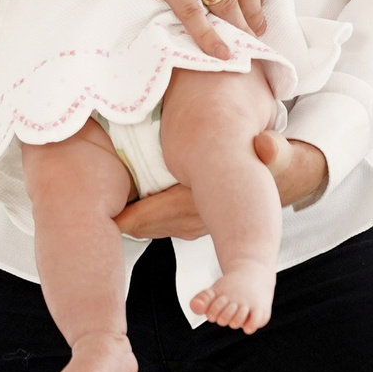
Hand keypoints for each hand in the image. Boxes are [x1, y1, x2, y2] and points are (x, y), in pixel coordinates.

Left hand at [115, 132, 328, 238]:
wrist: (286, 181)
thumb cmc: (276, 163)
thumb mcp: (279, 153)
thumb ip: (274, 149)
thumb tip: (270, 145)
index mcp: (212, 204)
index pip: (165, 212)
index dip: (136, 214)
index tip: (108, 213)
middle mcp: (200, 220)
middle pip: (148, 224)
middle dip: (121, 219)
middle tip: (86, 208)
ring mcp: (195, 223)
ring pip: (150, 226)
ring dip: (128, 218)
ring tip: (99, 208)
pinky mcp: (191, 221)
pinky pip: (158, 221)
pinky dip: (139, 216)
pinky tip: (123, 207)